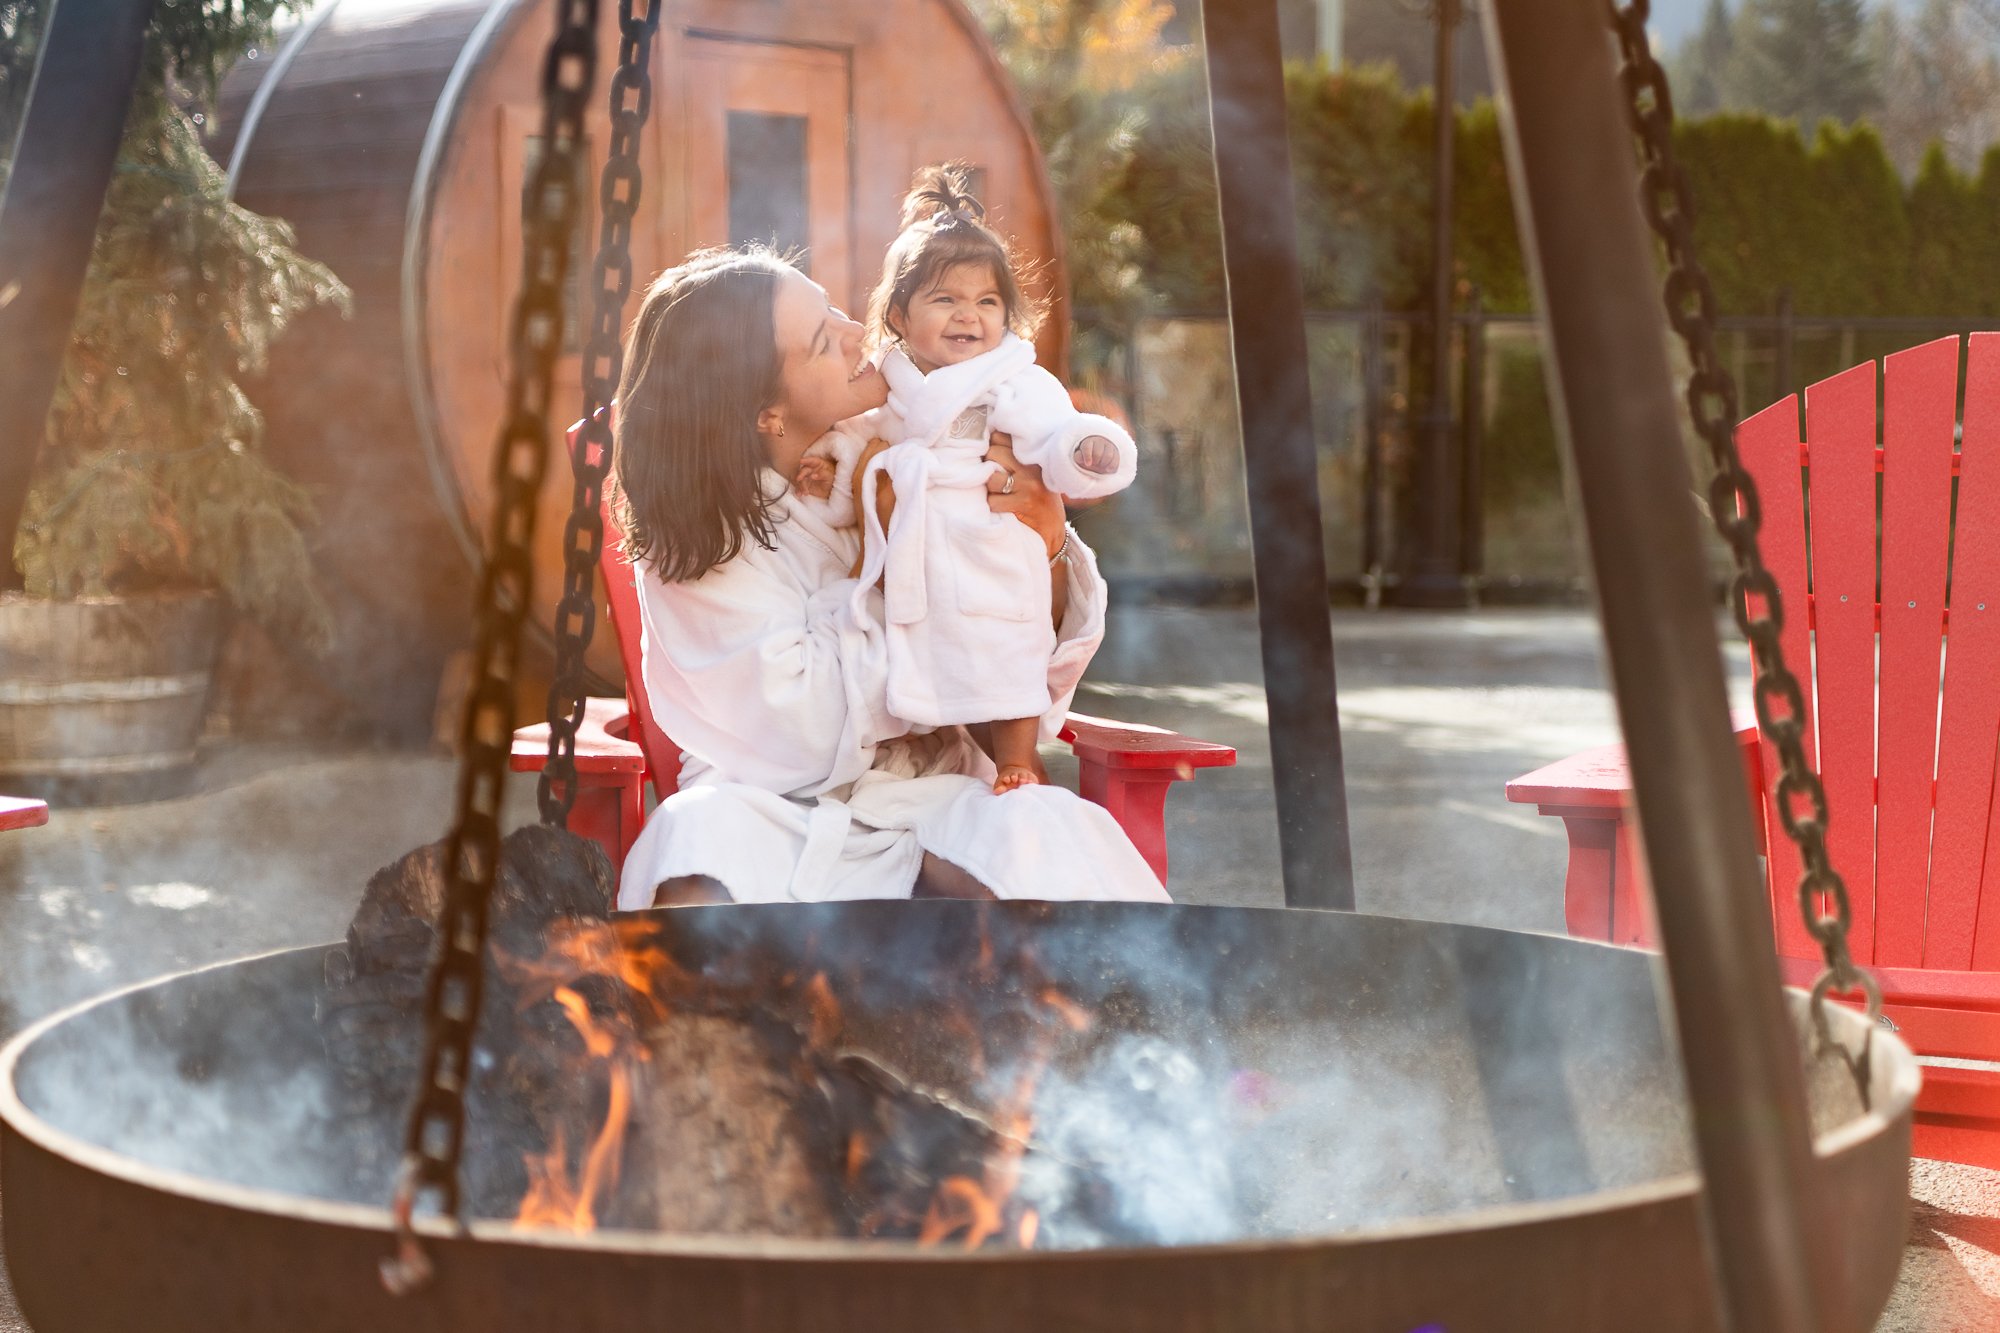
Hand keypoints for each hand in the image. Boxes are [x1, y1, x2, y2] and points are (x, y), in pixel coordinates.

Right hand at [793, 455, 834, 499]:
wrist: (831, 489)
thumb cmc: (832, 479)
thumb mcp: (829, 476)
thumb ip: (822, 474)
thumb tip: (813, 475)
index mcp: (817, 464)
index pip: (811, 461)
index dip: (806, 460)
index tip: (801, 461)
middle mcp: (810, 469)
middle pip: (804, 470)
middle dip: (801, 474)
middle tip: (799, 479)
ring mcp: (807, 477)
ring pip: (801, 480)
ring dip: (801, 486)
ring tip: (805, 492)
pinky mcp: (805, 485)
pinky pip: (800, 487)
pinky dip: (799, 491)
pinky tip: (799, 494)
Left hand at [985, 434, 1063, 558]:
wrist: (1053, 530)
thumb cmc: (1040, 498)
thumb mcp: (1034, 473)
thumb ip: (1015, 457)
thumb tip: (986, 441)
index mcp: (1033, 456)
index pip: (1001, 437)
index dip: (991, 446)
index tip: (992, 456)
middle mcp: (1031, 468)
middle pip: (992, 453)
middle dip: (987, 465)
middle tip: (993, 476)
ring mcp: (1027, 486)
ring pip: (990, 477)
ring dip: (988, 487)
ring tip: (997, 492)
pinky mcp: (1022, 504)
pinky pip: (992, 500)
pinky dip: (992, 506)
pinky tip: (1001, 507)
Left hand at [1072, 434, 1120, 475]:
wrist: (1097, 460)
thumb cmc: (1085, 459)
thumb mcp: (1080, 458)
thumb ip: (1079, 457)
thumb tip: (1082, 458)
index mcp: (1088, 443)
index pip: (1087, 447)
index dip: (1087, 456)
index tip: (1088, 464)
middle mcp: (1099, 442)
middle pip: (1098, 453)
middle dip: (1096, 462)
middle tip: (1094, 465)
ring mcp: (1109, 446)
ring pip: (1108, 456)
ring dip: (1104, 464)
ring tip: (1101, 467)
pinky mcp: (1116, 452)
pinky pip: (1116, 460)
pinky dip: (1112, 466)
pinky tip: (1107, 469)